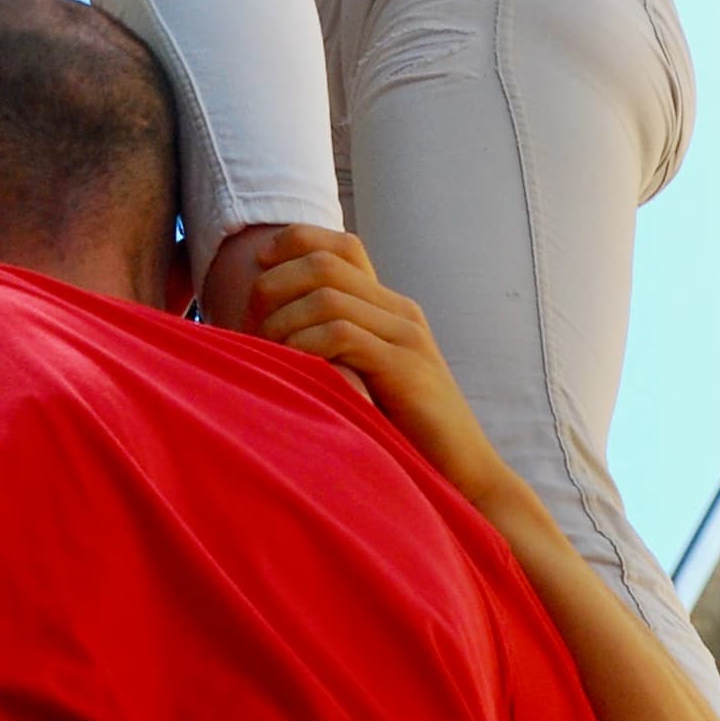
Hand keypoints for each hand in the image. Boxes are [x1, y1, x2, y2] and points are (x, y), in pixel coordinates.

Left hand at [251, 229, 512, 498]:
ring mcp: (407, 338)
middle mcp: (401, 313)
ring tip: (266, 352)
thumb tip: (273, 328)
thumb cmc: (405, 434)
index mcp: (391, 308)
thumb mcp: (368, 378)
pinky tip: (293, 369)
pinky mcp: (406, 370)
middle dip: (275, 284)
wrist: (470, 478)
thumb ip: (338, 348)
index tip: (257, 264)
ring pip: (327, 296)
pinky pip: (342, 335)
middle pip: (325, 263)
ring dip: (283, 320)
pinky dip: (305, 345)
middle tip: (250, 323)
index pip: (342, 246)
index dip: (295, 241)